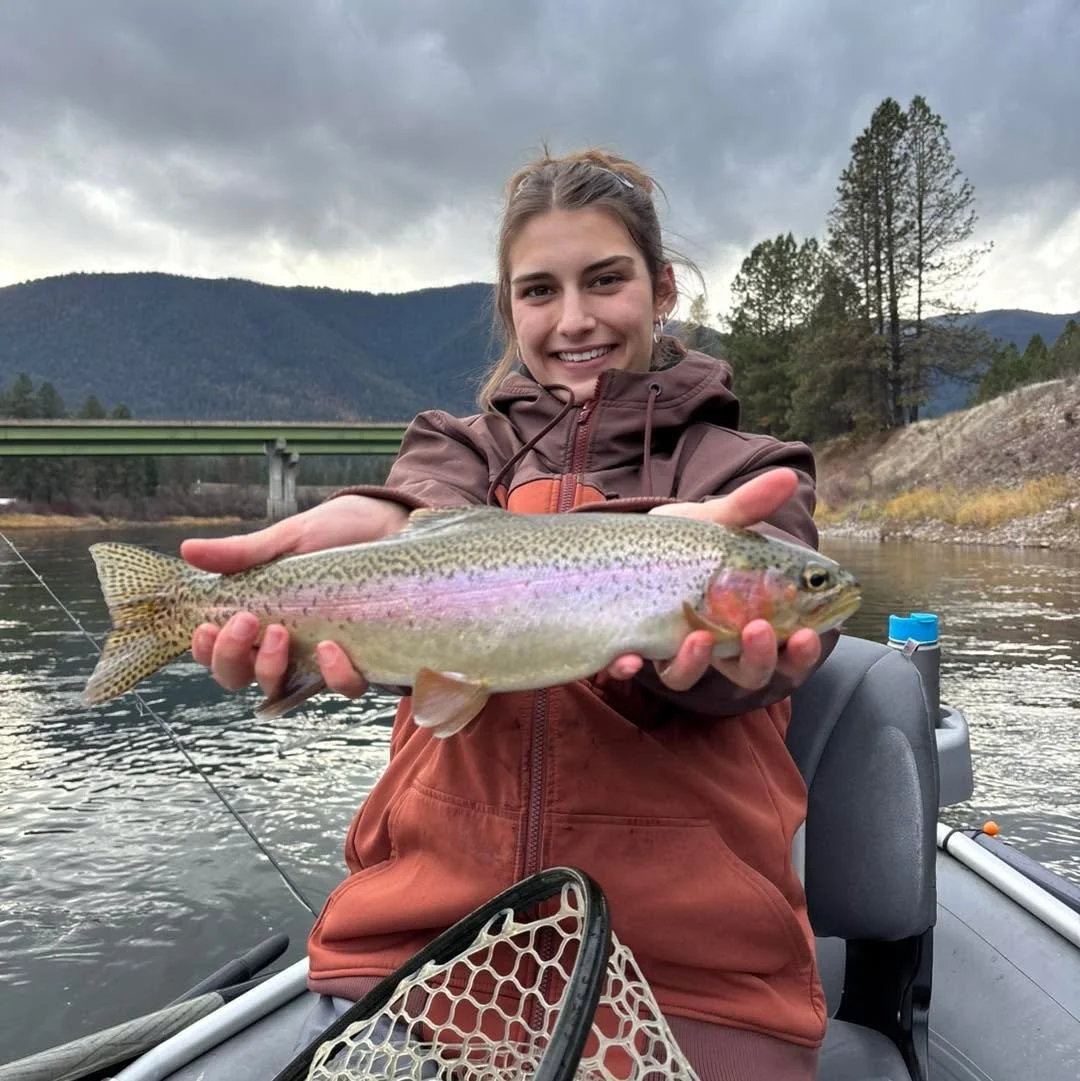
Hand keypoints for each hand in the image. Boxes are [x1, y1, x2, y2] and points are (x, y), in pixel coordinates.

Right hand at [180, 495, 408, 698]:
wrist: (393, 523)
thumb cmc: (339, 531)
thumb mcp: (290, 537)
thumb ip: (244, 553)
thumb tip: (187, 550)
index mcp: (262, 616)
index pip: (220, 649)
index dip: (206, 649)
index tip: (207, 625)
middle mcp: (287, 645)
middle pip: (241, 677)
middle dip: (232, 658)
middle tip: (247, 622)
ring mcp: (322, 657)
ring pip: (283, 689)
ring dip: (270, 668)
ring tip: (279, 633)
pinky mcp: (363, 660)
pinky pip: (344, 688)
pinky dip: (333, 676)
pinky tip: (330, 648)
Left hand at [601, 468, 821, 691]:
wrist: (628, 542)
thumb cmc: (682, 541)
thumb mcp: (715, 523)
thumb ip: (748, 507)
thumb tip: (787, 477)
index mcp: (749, 618)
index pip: (788, 648)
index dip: (802, 650)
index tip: (808, 634)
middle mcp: (715, 642)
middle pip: (750, 672)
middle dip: (760, 659)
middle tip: (759, 631)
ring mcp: (672, 648)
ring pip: (692, 677)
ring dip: (699, 665)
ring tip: (702, 638)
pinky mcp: (632, 648)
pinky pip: (633, 669)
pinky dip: (630, 668)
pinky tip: (629, 659)